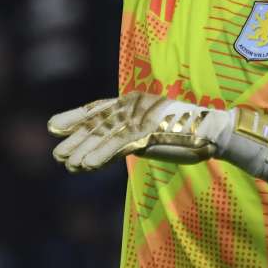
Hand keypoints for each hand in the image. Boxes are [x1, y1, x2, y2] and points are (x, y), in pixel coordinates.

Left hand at [47, 92, 267, 177]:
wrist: (214, 133)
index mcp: (135, 102)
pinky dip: (100, 155)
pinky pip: (119, 146)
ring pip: (105, 134)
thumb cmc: (185, 133)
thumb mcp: (151, 133)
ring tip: (65, 161)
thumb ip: (129, 136)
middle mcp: (135, 106)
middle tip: (56, 152)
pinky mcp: (148, 132)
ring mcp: (141, 119)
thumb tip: (107, 148)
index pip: (98, 108)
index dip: (74, 117)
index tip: (53, 125)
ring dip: (83, 149)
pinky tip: (85, 166)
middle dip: (75, 137)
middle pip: (98, 123)